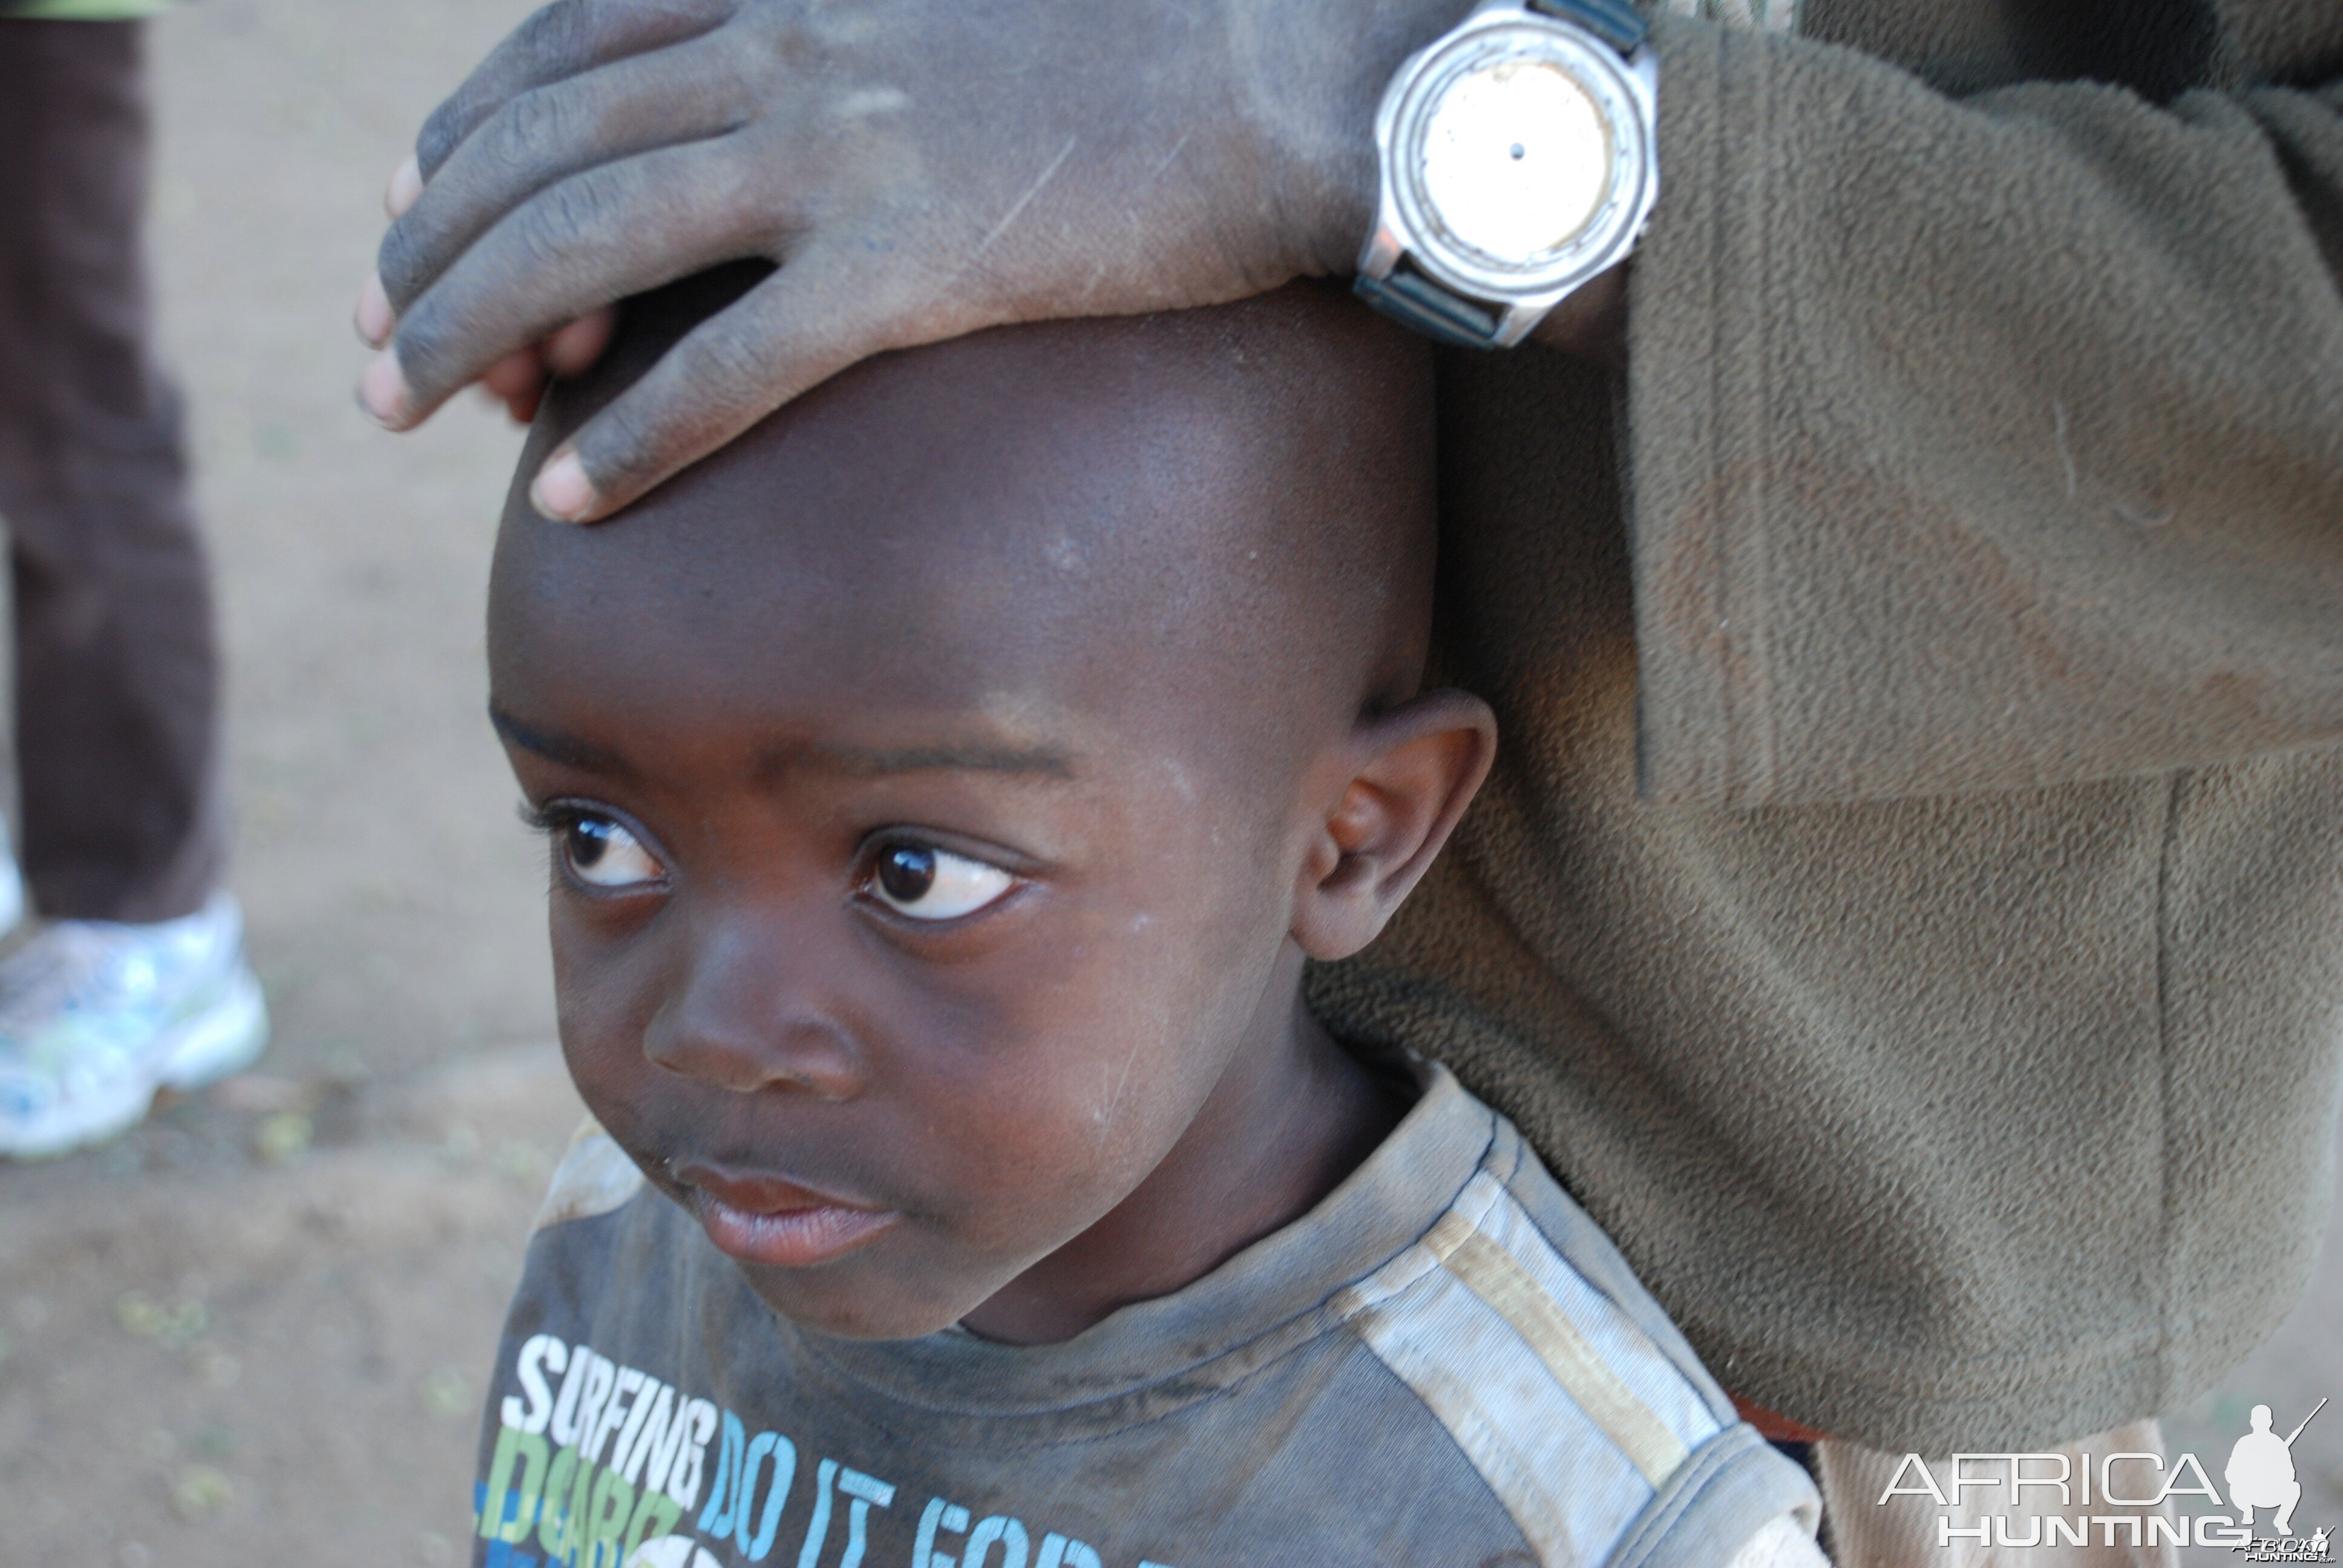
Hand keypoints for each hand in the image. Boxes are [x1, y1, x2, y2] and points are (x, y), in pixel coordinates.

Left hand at [356, 0, 1464, 520]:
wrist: (1291, 67)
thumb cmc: (1146, 50)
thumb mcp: (956, 14)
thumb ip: (846, 45)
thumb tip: (778, 115)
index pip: (560, 50)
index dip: (459, 143)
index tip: (407, 227)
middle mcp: (791, 45)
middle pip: (542, 149)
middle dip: (428, 256)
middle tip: (370, 352)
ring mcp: (847, 150)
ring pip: (594, 240)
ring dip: (477, 332)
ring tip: (407, 412)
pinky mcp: (916, 260)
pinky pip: (730, 358)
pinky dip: (635, 431)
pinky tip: (565, 496)